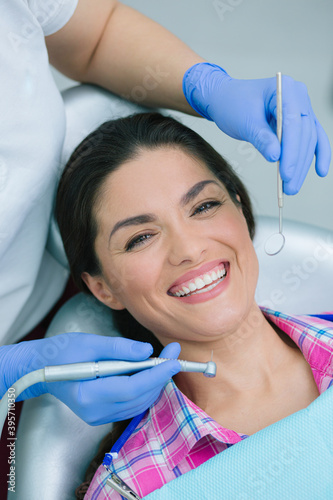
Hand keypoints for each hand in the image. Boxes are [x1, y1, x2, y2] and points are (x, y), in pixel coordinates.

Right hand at [0, 334, 180, 423]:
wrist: (42, 368)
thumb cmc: (61, 352)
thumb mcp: (89, 342)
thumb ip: (119, 348)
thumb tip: (147, 351)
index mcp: (87, 394)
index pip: (130, 388)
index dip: (155, 375)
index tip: (174, 360)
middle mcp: (94, 411)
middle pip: (138, 397)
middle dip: (160, 375)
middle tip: (174, 352)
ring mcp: (98, 416)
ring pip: (139, 402)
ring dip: (155, 382)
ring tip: (164, 359)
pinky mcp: (103, 414)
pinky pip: (132, 404)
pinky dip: (145, 388)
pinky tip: (149, 371)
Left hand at [183, 63, 330, 193]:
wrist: (226, 98)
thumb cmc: (233, 105)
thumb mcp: (245, 122)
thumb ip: (261, 138)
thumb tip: (276, 157)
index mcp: (285, 88)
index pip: (293, 123)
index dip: (291, 151)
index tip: (285, 173)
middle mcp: (298, 95)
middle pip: (304, 133)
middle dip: (297, 163)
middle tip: (289, 187)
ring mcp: (301, 107)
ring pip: (309, 139)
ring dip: (302, 165)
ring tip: (292, 187)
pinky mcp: (299, 120)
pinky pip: (312, 138)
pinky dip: (315, 155)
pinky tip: (319, 171)